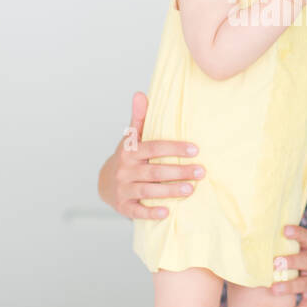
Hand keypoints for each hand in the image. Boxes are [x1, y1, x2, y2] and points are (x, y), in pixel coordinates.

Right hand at [97, 92, 203, 219]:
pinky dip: (151, 212)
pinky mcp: (123, 206)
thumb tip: (140, 93)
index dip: (174, 149)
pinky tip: (167, 211)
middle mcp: (125, 170)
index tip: (195, 149)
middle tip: (201, 172)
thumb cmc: (128, 157)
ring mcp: (123, 189)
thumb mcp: (132, 138)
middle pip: (154, 171)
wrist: (105, 183)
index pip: (153, 148)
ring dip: (170, 190)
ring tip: (191, 189)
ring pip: (148, 190)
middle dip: (179, 171)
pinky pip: (137, 211)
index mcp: (129, 151)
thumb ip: (139, 117)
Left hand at [270, 223, 306, 306]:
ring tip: (274, 289)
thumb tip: (250, 243)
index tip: (285, 229)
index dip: (297, 233)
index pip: (306, 239)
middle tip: (276, 262)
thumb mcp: (303, 257)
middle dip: (292, 260)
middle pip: (306, 260)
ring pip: (304, 284)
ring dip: (289, 286)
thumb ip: (284, 250)